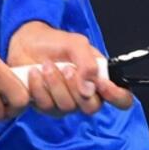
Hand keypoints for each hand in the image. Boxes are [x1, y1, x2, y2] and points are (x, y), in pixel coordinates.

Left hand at [6, 22, 133, 117]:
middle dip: (75, 87)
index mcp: (100, 79)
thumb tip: (90, 88)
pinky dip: (39, 88)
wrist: (26, 43)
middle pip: (92, 107)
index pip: (122, 99)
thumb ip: (88, 63)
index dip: (117, 96)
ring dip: (55, 84)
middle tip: (66, 68)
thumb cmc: (55, 42)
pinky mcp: (48, 107)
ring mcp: (67, 103)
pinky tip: (33, 73)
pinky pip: (47, 106)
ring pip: (67, 107)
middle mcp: (87, 95)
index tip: (102, 84)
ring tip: (46, 65)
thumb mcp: (76, 44)